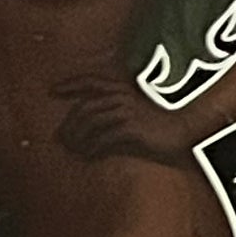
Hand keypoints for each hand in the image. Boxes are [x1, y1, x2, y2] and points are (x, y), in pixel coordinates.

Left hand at [50, 71, 191, 165]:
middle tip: (61, 137)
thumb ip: (113, 109)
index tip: (52, 91)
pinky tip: (87, 155)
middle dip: (69, 124)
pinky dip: (91, 148)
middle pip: (85, 107)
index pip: (90, 81)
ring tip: (72, 148)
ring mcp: (127, 112)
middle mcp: (122, 97)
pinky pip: (103, 138)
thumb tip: (86, 123)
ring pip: (90, 122)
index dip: (70, 84)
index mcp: (122, 88)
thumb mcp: (134, 109)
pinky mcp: (131, 128)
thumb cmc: (156, 123)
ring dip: (77, 137)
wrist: (183, 130)